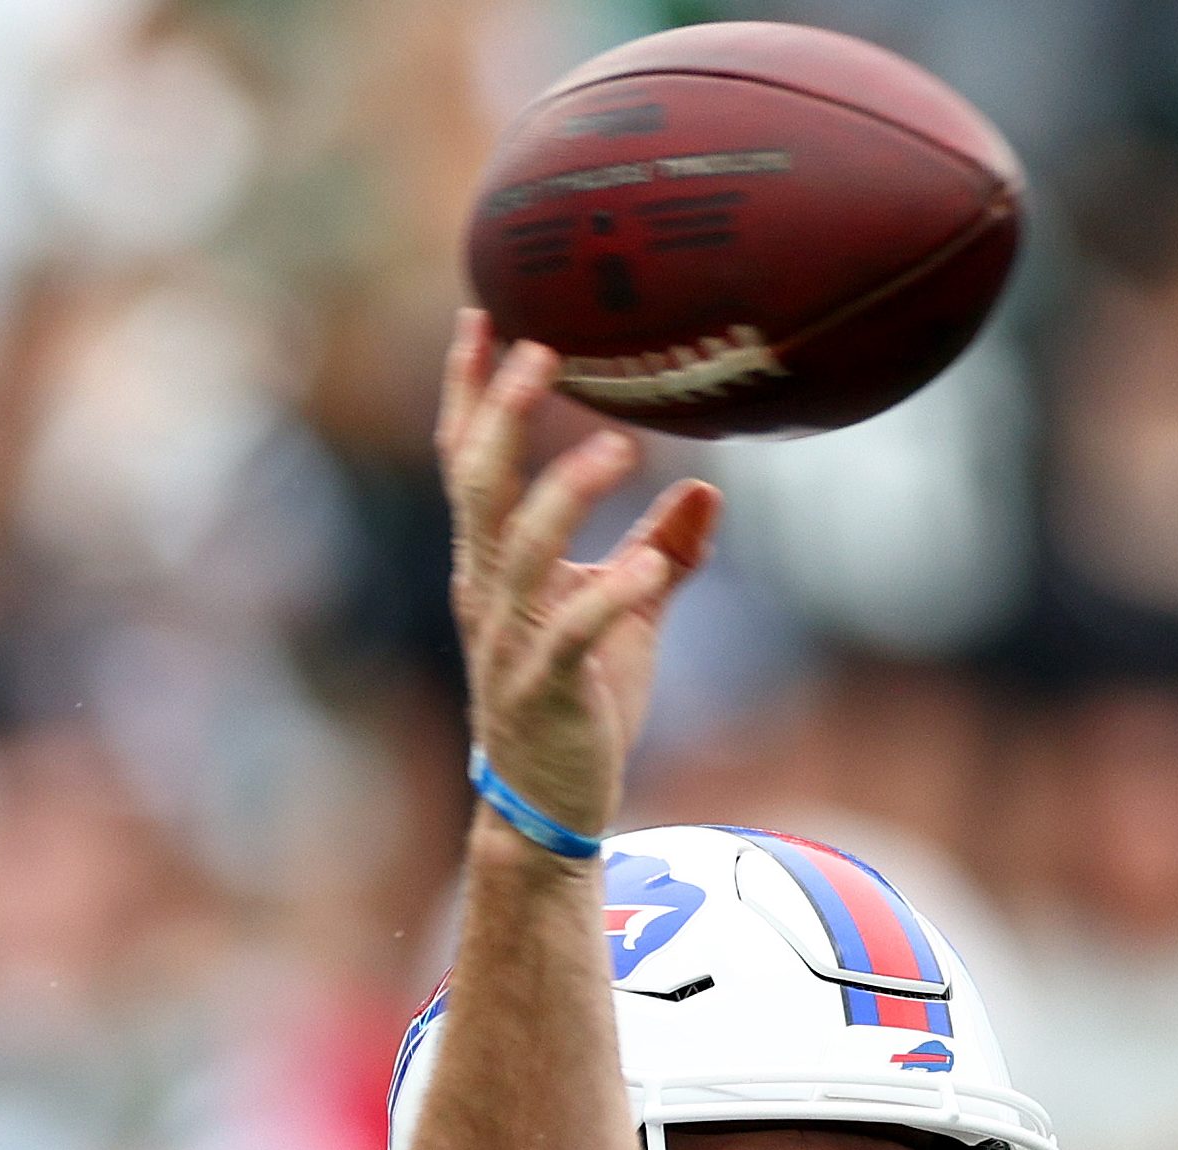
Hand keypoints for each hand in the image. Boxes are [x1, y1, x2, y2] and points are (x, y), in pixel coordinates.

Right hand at [437, 311, 716, 840]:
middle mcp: (486, 589)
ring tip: (623, 447)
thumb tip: (711, 487)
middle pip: (480, 484)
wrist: (549, 807)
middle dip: (505, 414)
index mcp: (491, 562)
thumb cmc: (583, 702)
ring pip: (523, 549)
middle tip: (542, 347)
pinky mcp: (545, 689)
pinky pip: (573, 632)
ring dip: (569, 493)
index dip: (469, 390)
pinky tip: (654, 568)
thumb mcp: (627, 614)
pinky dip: (613, 595)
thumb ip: (662, 548)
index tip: (482, 313)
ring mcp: (509, 641)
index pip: (466, 459)